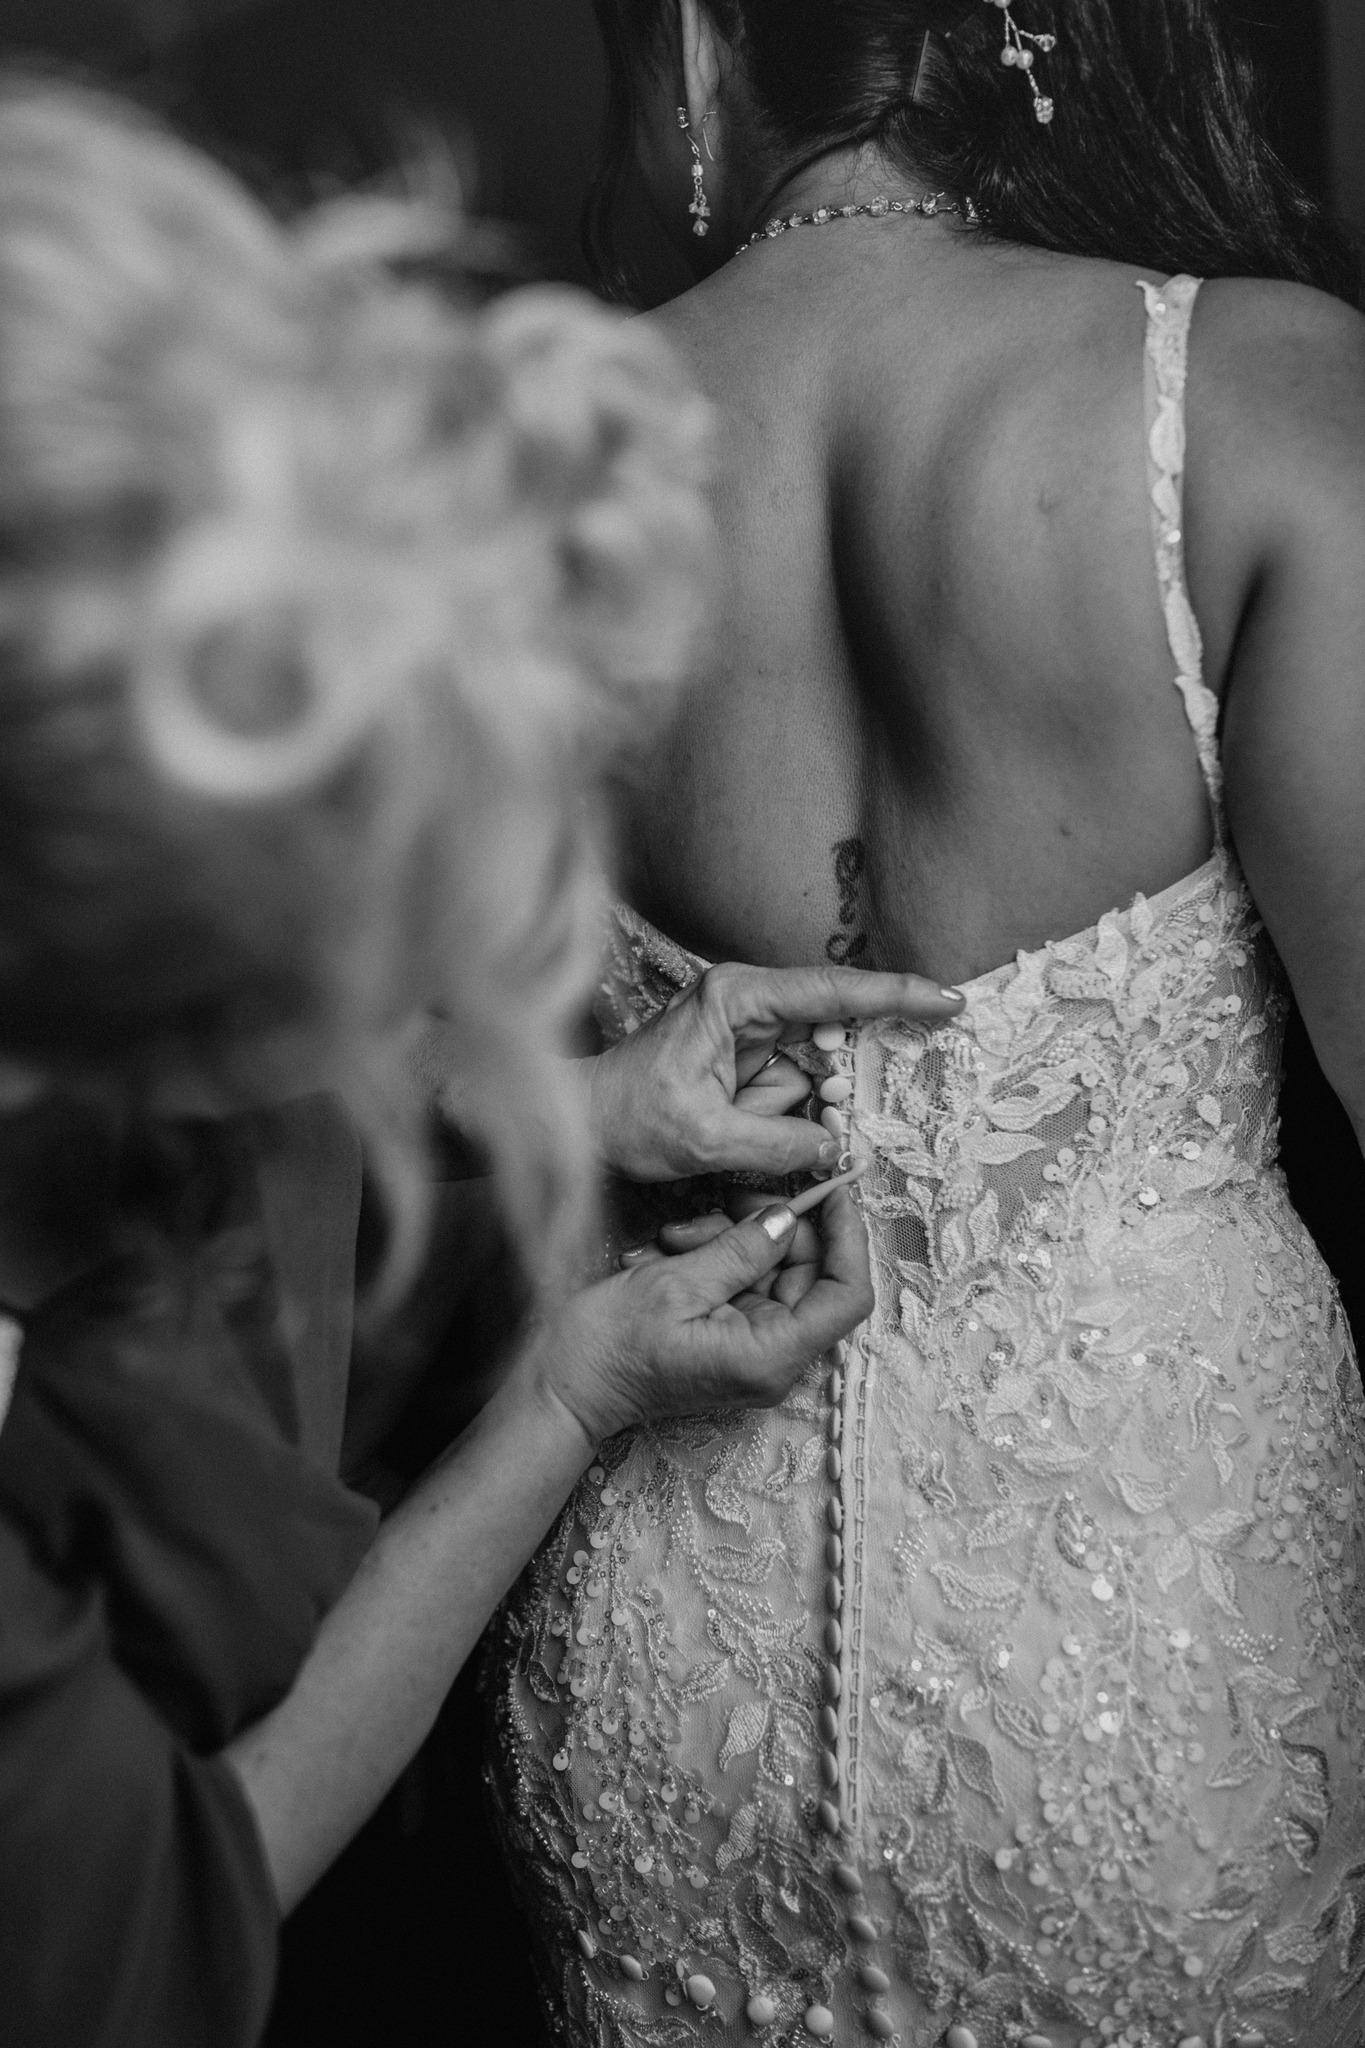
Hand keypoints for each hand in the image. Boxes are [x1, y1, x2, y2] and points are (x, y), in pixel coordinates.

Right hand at [522, 1184, 871, 1447]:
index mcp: (770, 1356)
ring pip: (776, 1273)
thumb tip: (790, 1218)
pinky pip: (747, 1285)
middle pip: (812, 1277)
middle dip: (777, 1229)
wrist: (565, 1387)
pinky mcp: (732, 1339)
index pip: (847, 1296)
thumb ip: (742, 1249)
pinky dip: (721, 1257)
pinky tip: (677, 1250)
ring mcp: (753, 1352)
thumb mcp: (676, 1283)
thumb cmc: (610, 1346)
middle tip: (733, 1199)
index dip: (849, 1239)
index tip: (833, 1192)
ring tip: (680, 1236)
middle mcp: (773, 1361)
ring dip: (736, 1240)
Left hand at [582, 961, 961, 1181]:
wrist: (579, 1124)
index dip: (896, 994)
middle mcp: (746, 1002)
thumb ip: (780, 1145)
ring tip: (735, 1126)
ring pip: (813, 1067)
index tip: (949, 1000)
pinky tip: (745, 1130)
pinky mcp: (745, 1060)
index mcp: (736, 997)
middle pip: (831, 1025)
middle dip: (848, 1065)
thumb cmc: (626, 1118)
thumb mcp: (706, 1140)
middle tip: (844, 1091)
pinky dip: (791, 1114)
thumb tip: (838, 1149)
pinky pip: (792, 1086)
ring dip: (801, 1106)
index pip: (833, 990)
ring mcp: (746, 1030)